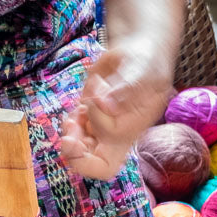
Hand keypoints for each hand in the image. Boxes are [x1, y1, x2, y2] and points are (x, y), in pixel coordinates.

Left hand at [61, 43, 172, 180]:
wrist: (137, 51)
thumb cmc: (146, 61)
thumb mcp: (142, 70)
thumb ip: (127, 88)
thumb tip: (107, 106)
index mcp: (129, 134)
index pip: (106, 164)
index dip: (88, 159)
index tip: (78, 139)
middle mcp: (114, 136)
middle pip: (88, 163)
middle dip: (73, 151)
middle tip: (70, 128)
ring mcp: (100, 127)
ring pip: (77, 147)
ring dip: (70, 133)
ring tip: (76, 113)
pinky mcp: (89, 116)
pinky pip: (73, 130)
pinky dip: (70, 122)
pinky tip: (78, 109)